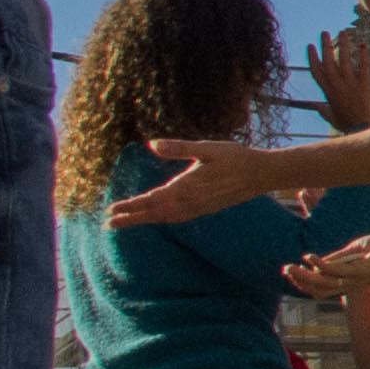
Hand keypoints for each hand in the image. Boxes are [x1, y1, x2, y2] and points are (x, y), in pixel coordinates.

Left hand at [102, 140, 281, 228]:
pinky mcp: (204, 209)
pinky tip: (157, 217)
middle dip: (130, 218)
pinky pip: (176, 218)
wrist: (261, 174)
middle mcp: (189, 202)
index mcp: (186, 187)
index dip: (130, 205)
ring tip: (125, 222)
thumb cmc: (235, 157)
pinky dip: (161, 219)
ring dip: (143, 220)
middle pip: (153, 213)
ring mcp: (197, 208)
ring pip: (164, 218)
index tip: (111, 210)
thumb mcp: (207, 148)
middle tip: (108, 223)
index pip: (151, 199)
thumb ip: (178, 148)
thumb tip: (151, 144)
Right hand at [283, 233, 369, 299]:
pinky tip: (310, 257)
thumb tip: (314, 261)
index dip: (302, 283)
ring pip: (323, 283)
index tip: (288, 271)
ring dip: (305, 276)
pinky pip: (336, 271)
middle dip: (299, 281)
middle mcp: (348, 284)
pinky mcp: (361, 271)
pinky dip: (321, 265)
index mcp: (345, 282)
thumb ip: (336, 257)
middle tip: (285, 269)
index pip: (319, 289)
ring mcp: (354, 279)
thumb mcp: (353, 252)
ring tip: (292, 266)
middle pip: (317, 290)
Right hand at [306, 28, 369, 132]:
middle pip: (329, 63)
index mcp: (328, 92)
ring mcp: (351, 85)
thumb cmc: (347, 125)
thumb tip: (315, 105)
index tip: (310, 46)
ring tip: (343, 32)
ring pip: (345, 61)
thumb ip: (322, 109)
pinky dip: (363, 56)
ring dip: (343, 46)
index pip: (317, 71)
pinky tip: (363, 45)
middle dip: (326, 46)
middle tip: (324, 33)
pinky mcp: (365, 85)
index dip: (313, 58)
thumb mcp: (331, 117)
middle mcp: (337, 86)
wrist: (363, 129)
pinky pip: (364, 67)